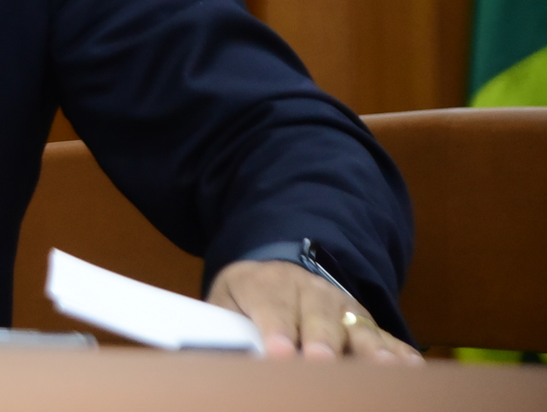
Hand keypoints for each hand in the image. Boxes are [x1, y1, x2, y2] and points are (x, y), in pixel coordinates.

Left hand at [208, 259, 420, 362]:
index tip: (279, 353)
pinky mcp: (364, 321)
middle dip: (322, 340)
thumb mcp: (225, 302)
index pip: (273, 307)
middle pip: (319, 315)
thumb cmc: (248, 296)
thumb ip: (225, 325)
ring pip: (357, 325)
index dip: (277, 330)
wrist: (276, 269)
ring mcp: (341, 306)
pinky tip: (412, 367)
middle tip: (321, 361)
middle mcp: (310, 292)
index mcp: (268, 285)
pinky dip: (399, 351)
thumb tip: (227, 352)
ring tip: (381, 368)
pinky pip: (385, 335)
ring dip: (370, 348)